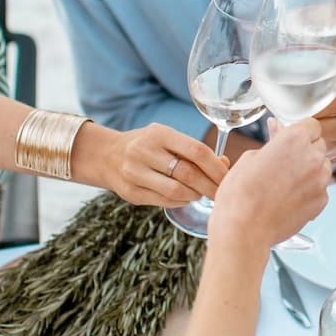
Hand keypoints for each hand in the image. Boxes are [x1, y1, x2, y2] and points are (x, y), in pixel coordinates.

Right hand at [88, 123, 229, 206]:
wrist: (107, 155)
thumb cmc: (148, 146)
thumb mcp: (168, 139)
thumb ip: (194, 150)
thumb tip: (225, 164)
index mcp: (159, 133)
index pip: (196, 150)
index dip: (216, 167)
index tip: (228, 177)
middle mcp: (144, 151)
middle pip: (188, 173)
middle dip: (210, 186)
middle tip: (222, 193)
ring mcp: (135, 172)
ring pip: (176, 191)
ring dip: (195, 195)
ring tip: (202, 193)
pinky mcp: (131, 192)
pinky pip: (164, 201)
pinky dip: (181, 201)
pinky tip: (186, 197)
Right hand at [209, 120, 331, 256]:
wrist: (244, 230)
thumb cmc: (240, 194)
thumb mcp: (250, 158)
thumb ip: (272, 143)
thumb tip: (278, 131)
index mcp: (295, 139)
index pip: (312, 125)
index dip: (300, 131)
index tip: (292, 138)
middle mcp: (313, 157)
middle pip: (319, 145)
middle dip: (305, 150)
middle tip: (284, 162)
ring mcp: (320, 181)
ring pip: (322, 167)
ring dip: (309, 170)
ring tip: (284, 183)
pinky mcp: (321, 201)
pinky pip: (320, 189)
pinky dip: (309, 191)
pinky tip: (288, 198)